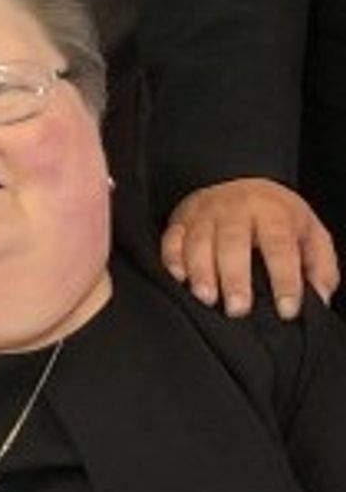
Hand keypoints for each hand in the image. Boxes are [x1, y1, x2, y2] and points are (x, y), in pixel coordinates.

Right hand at [162, 178, 339, 319]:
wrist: (240, 182)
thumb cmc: (276, 219)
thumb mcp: (310, 233)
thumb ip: (320, 265)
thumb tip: (319, 297)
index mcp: (272, 211)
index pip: (280, 245)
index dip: (285, 278)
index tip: (287, 309)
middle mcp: (236, 208)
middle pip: (233, 241)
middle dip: (235, 277)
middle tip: (238, 309)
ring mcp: (205, 212)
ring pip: (199, 240)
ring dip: (201, 271)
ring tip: (207, 298)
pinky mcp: (181, 219)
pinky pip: (171, 238)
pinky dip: (172, 259)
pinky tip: (179, 278)